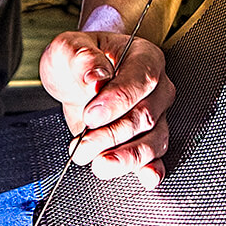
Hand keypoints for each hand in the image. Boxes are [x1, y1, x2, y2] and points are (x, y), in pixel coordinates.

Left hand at [38, 31, 173, 188]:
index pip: (142, 79)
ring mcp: (155, 116)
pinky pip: (156, 157)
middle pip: (146, 115)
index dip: (118, 100)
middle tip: (83, 144)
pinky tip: (144, 177)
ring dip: (126, 157)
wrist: (75, 77)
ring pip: (154, 141)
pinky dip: (151, 170)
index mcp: (144, 58)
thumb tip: (96, 77)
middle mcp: (157, 88)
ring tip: (99, 164)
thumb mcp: (69, 48)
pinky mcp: (146, 140)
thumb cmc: (77, 60)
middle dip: (112, 134)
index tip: (92, 114)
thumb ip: (83, 58)